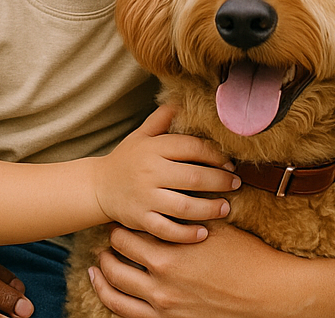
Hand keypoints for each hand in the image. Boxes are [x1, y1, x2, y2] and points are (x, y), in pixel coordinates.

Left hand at [89, 225, 334, 317]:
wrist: (267, 294)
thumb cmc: (244, 254)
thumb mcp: (216, 222)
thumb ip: (192, 203)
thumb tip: (181, 174)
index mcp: (172, 245)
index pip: (131, 226)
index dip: (125, 217)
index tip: (124, 209)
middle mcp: (162, 274)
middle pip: (119, 252)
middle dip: (113, 240)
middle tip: (111, 231)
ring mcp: (162, 303)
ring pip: (115, 284)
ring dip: (105, 270)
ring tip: (100, 260)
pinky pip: (124, 313)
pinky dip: (109, 298)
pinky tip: (103, 287)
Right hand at [92, 106, 237, 242]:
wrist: (98, 186)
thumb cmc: (126, 159)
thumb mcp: (140, 135)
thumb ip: (161, 119)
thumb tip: (181, 100)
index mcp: (153, 148)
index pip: (191, 147)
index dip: (215, 154)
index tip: (230, 162)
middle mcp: (150, 171)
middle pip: (194, 176)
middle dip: (220, 181)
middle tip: (236, 184)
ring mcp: (145, 197)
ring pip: (185, 206)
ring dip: (210, 209)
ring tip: (226, 208)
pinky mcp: (141, 219)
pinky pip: (168, 230)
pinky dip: (188, 234)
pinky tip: (203, 233)